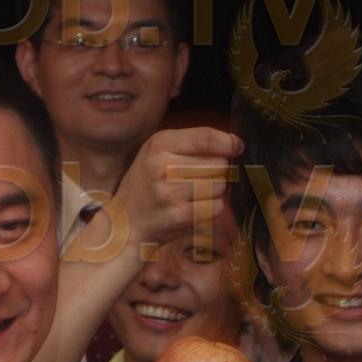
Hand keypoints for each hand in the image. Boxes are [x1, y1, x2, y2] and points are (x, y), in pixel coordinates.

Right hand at [107, 126, 240, 248]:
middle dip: (218, 171)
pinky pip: (216, 207)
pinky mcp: (179, 215)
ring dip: (215, 191)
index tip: (237, 147)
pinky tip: (194, 207)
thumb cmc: (148, 184)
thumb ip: (192, 143)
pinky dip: (211, 208)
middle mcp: (163, 166)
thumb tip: (234, 144)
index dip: (227, 142)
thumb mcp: (158, 152)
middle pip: (218, 163)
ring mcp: (171, 192)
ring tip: (194, 194)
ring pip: (219, 185)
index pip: (205, 137)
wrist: (124, 223)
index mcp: (159, 144)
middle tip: (201, 178)